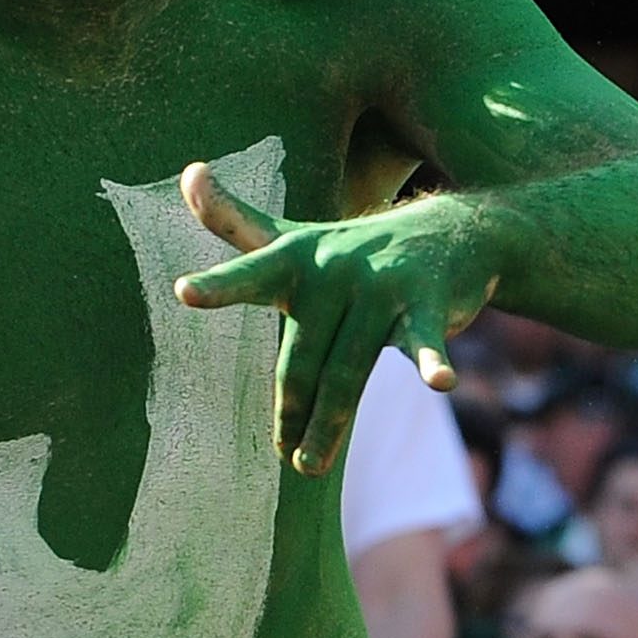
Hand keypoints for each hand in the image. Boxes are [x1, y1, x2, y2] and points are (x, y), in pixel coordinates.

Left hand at [177, 167, 489, 476]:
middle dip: (293, 412)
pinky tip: (441, 383)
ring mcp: (382, 287)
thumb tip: (187, 171)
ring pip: (349, 368)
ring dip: (330, 423)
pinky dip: (433, 361)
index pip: (251, 274)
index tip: (185, 292)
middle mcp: (336, 269)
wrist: (451, 232)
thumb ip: (234, 220)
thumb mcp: (293, 237)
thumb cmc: (355, 247)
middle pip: (303, 357)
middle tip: (285, 457)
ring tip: (308, 466)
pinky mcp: (427, 304)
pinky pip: (422, 341)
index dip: (219, 286)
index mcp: (297, 258)